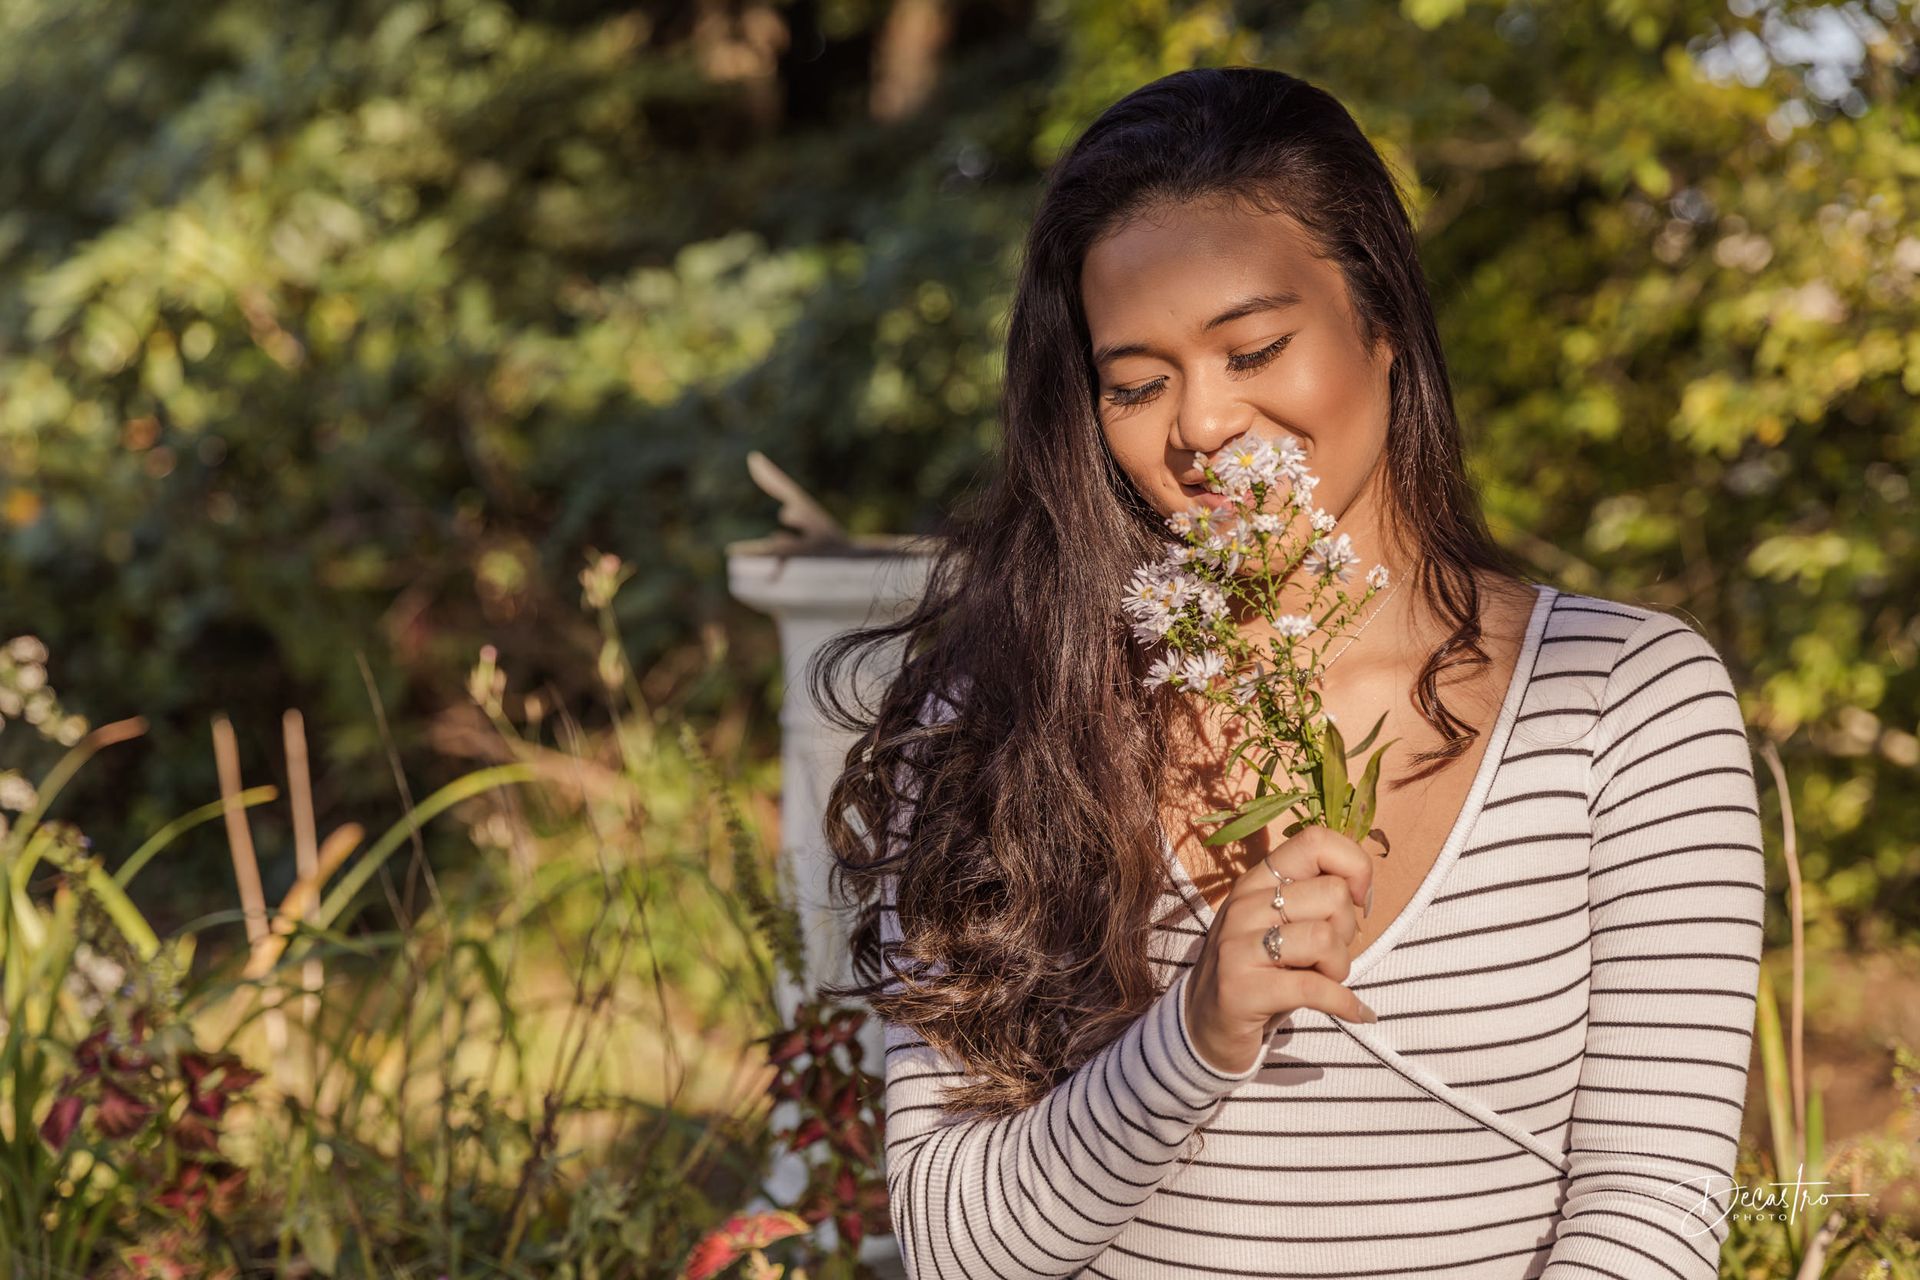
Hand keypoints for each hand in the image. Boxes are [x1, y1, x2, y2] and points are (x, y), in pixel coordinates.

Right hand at [1180, 825, 1378, 1074]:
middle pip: (1332, 894)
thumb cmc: (1260, 973)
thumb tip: (1362, 890)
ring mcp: (1238, 946)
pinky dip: (1344, 1003)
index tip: (1358, 901)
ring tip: (1325, 980)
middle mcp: (1244, 905)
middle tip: (1328, 955)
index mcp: (1256, 881)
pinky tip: (1355, 1012)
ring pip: (1325, 938)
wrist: (1204, 1026)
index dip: (1354, 866)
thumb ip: (1314, 900)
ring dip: (1340, 968)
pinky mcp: (1241, 989)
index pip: (1316, 841)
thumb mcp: (1280, 925)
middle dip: (1348, 931)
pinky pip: (1315, 988)